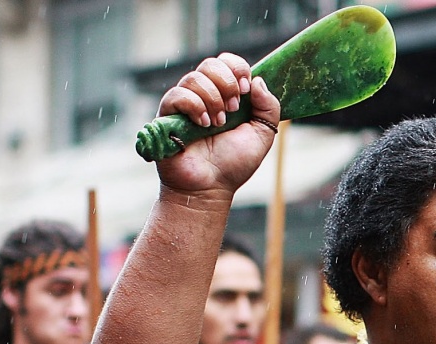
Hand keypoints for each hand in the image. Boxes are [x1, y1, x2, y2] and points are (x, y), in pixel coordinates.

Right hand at [155, 53, 280, 196]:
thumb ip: (269, 107)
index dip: (237, 68)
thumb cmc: (233, 164)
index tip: (246, 88)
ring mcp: (184, 104)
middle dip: (227, 83)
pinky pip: (177, 94)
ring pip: (194, 78)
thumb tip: (258, 81)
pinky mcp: (167, 115)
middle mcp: (204, 95)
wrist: (210, 187)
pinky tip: (203, 125)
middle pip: (210, 64)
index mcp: (226, 96)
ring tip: (218, 124)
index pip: (227, 63)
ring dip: (212, 100)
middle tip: (233, 108)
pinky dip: (194, 107)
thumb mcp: (262, 135)